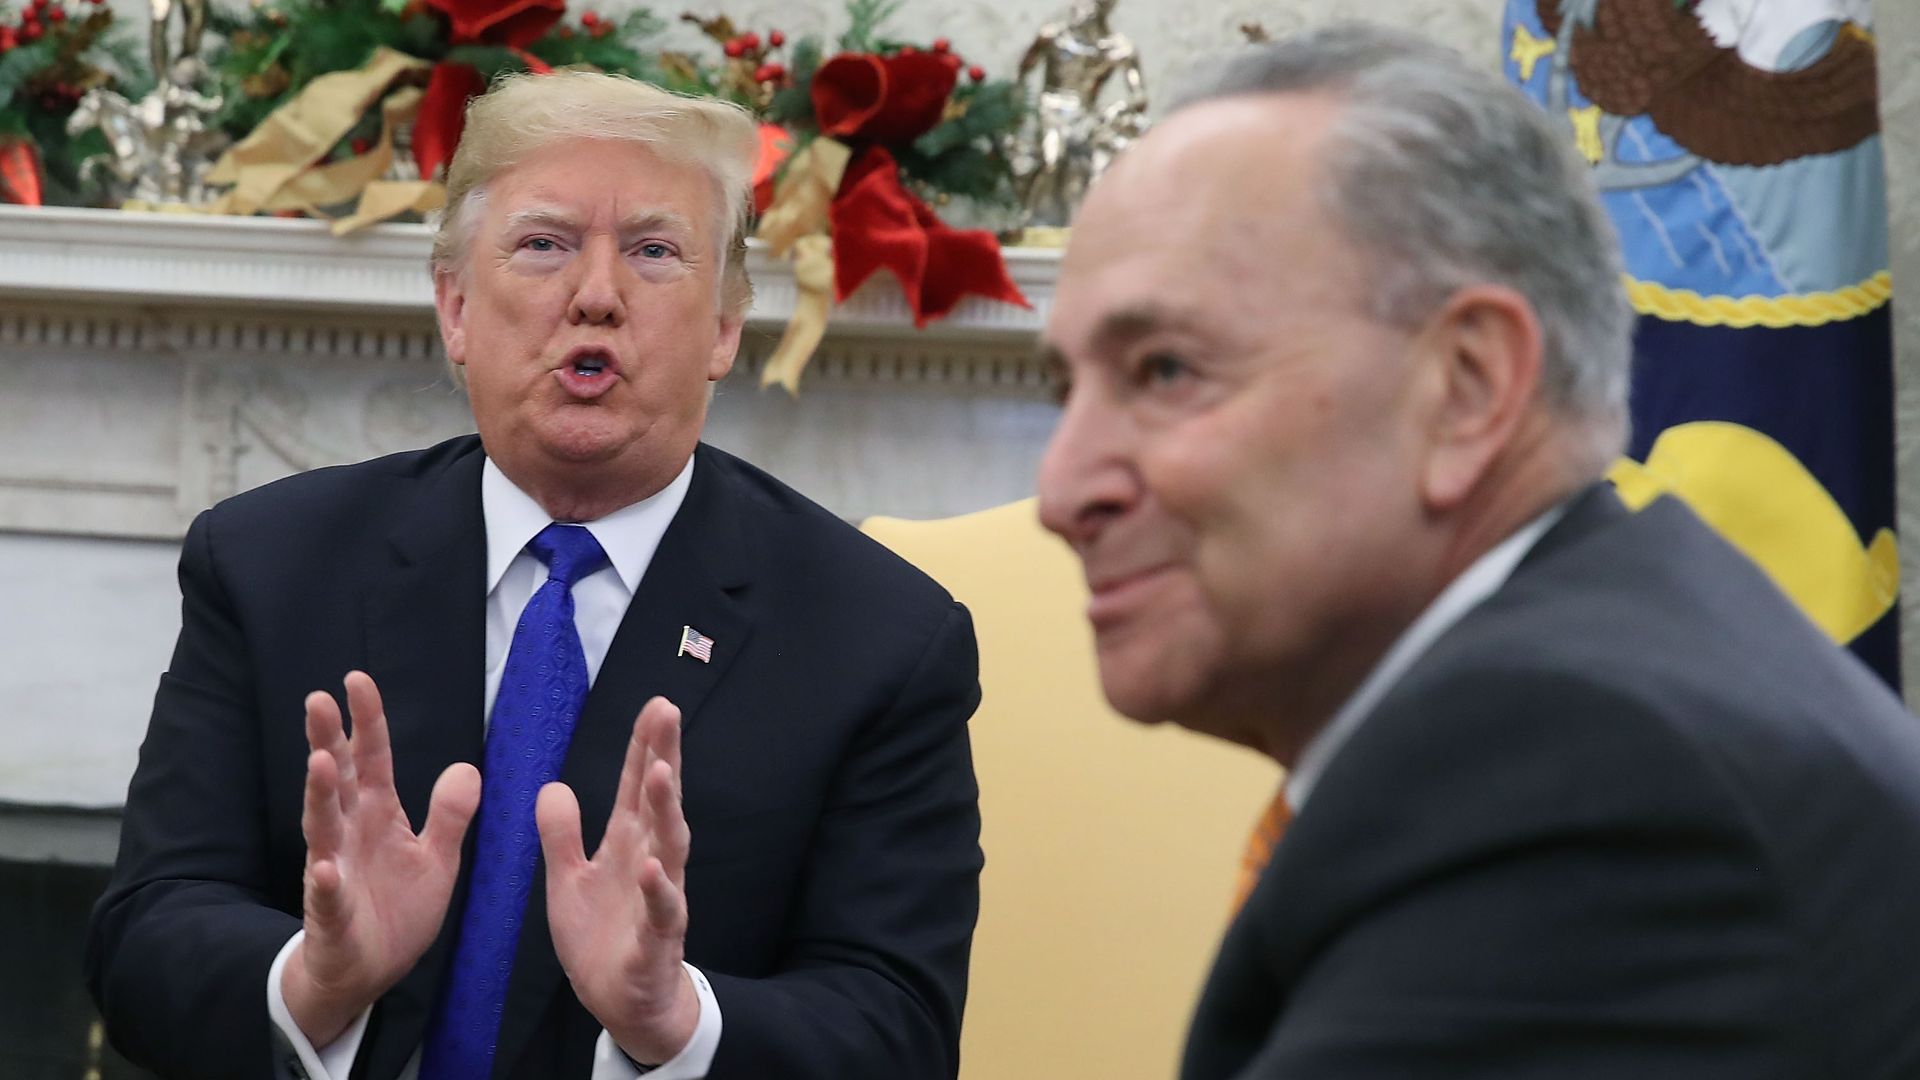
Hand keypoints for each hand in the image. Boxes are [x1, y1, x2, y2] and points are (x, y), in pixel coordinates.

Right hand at [282, 671, 479, 1046]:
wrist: (369, 970)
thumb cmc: (397, 908)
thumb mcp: (437, 858)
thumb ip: (450, 814)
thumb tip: (468, 767)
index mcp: (378, 816)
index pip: (371, 759)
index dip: (367, 721)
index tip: (357, 680)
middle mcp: (349, 835)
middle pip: (338, 781)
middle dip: (327, 741)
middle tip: (318, 700)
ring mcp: (335, 872)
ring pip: (322, 828)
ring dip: (319, 796)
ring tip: (319, 762)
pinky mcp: (331, 915)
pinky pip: (327, 897)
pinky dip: (326, 883)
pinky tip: (326, 869)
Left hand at [538, 696, 700, 1064]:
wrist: (622, 1000)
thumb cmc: (600, 936)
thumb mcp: (568, 879)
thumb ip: (561, 834)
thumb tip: (552, 785)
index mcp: (626, 843)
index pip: (636, 786)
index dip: (644, 746)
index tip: (655, 705)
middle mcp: (649, 860)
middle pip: (659, 801)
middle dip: (663, 756)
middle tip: (666, 713)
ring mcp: (659, 898)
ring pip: (668, 845)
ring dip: (665, 809)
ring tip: (659, 772)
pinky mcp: (656, 938)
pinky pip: (661, 910)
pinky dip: (657, 888)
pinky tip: (650, 865)